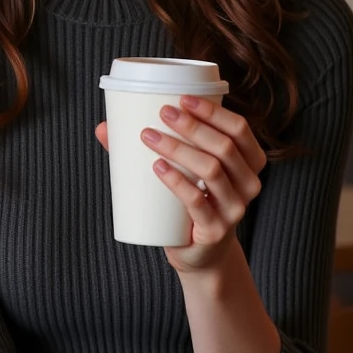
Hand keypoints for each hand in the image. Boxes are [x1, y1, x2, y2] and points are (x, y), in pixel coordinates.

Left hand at [96, 96, 265, 272]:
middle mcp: (249, 184)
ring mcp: (234, 209)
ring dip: (178, 148)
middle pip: (224, 146)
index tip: (182, 98)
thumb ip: (152, 147)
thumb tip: (103, 127)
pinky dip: (176, 181)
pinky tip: (158, 167)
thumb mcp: (186, 172)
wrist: (201, 254)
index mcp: (249, 162)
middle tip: (162, 112)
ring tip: (148, 136)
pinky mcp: (215, 230)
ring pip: (211, 170)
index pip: (239, 129)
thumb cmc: (193, 202)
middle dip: (192, 125)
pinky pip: (197, 201)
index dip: (213, 111)